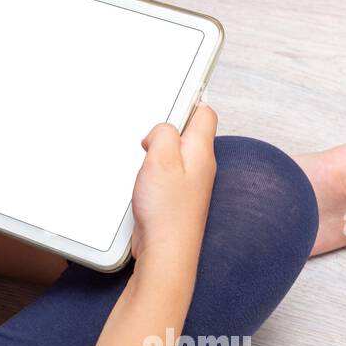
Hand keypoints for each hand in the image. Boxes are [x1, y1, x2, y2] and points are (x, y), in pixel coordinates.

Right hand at [129, 105, 217, 278]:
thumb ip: (163, 133)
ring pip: (174, 153)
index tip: (172, 92)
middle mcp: (199, 166)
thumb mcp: (160, 159)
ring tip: (144, 158)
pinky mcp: (174, 197)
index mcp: (201, 152)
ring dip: (156, 151)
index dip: (187, 101)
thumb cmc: (167, 213)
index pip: (204, 113)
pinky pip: (165, 173)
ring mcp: (188, 183)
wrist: (165, 254)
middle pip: (187, 132)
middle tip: (148, 135)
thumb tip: (161, 130)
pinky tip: (141, 179)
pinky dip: (151, 170)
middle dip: (165, 128)